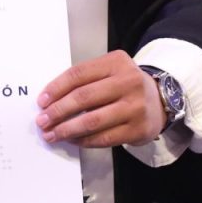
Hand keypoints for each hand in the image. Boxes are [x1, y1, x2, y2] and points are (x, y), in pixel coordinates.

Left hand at [36, 50, 165, 147]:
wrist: (160, 100)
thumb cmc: (125, 85)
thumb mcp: (110, 71)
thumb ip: (85, 80)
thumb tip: (51, 100)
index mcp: (116, 62)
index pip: (78, 74)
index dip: (56, 88)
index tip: (41, 101)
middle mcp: (128, 82)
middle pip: (84, 97)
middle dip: (58, 111)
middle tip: (42, 121)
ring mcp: (135, 107)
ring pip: (92, 121)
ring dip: (67, 129)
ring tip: (52, 134)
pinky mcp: (138, 129)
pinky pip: (104, 138)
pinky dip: (84, 140)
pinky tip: (72, 140)